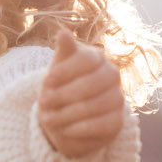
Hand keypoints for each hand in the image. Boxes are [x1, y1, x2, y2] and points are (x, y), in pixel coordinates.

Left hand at [37, 27, 124, 158]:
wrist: (65, 119)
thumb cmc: (60, 87)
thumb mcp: (56, 69)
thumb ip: (62, 53)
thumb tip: (63, 32)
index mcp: (97, 57)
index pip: (87, 59)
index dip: (67, 70)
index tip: (47, 80)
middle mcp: (112, 75)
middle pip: (92, 83)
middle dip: (64, 94)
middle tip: (42, 102)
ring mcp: (118, 98)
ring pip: (96, 105)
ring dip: (67, 114)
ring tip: (47, 119)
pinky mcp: (118, 121)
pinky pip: (102, 125)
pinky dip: (80, 128)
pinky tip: (64, 129)